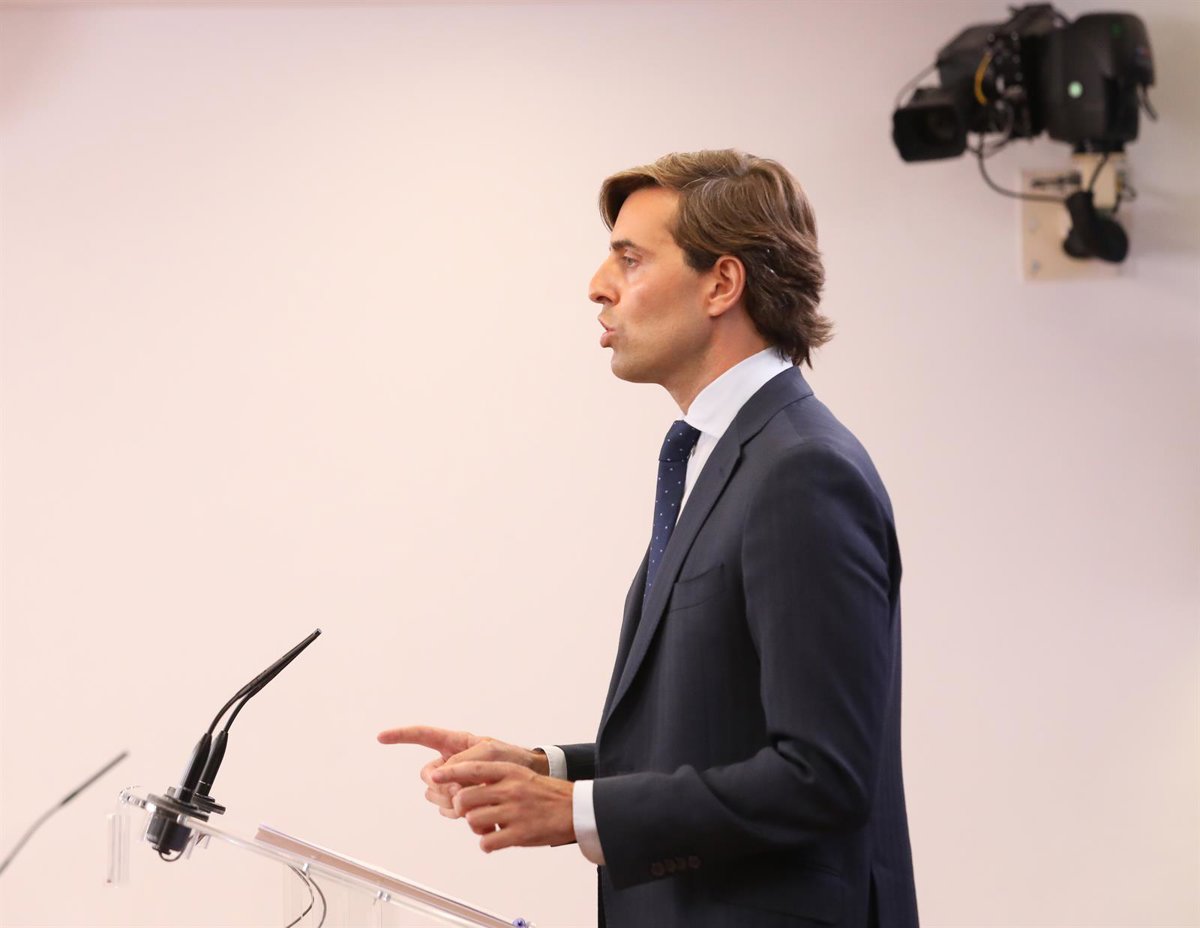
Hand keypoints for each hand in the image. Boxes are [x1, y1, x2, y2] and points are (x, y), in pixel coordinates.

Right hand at [376, 725, 548, 818]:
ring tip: (479, 799)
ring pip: (436, 798)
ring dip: (454, 803)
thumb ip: (462, 762)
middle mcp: (450, 764)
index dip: (401, 735)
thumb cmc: (510, 759)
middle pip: (428, 777)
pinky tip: (484, 817)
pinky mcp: (463, 803)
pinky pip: (450, 813)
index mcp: (454, 744)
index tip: (380, 737)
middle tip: (466, 788)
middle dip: (443, 786)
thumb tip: (440, 778)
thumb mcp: (488, 753)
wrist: (529, 780)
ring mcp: (455, 784)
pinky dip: (464, 817)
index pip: (422, 736)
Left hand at [432, 760, 574, 851]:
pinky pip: (487, 842)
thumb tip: (466, 785)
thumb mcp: (521, 776)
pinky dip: (487, 844)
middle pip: (466, 797)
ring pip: (473, 820)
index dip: (450, 772)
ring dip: (475, 826)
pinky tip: (494, 841)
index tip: (434, 775)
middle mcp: (510, 789)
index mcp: (510, 772)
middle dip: (460, 806)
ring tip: (487, 827)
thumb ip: (496, 779)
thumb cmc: (546, 794)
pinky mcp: (519, 833)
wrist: (575, 809)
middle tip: (466, 811)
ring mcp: (514, 811)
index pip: (472, 769)